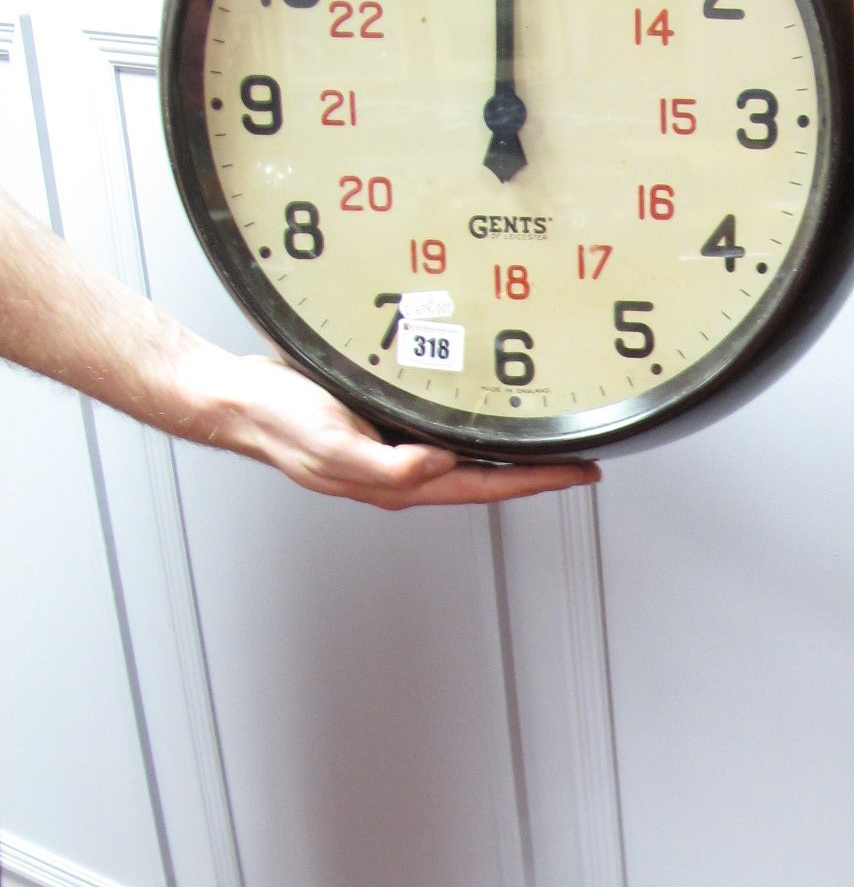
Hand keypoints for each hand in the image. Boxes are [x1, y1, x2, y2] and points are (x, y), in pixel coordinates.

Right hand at [199, 349, 598, 508]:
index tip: (579, 473)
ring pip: (468, 456)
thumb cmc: (278, 424)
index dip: (537, 483)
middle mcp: (404, 471)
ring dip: (508, 451)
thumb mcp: (332, 444)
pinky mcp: (384, 424)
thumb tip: (441, 465)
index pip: (486, 488)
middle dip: (537, 473)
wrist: (240, 398)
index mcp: (398, 483)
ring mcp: (394, 449)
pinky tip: (485, 413)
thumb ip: (388, 465)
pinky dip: (474, 426)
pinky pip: (442, 430)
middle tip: (581, 461)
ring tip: (547, 440)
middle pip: (487, 478)